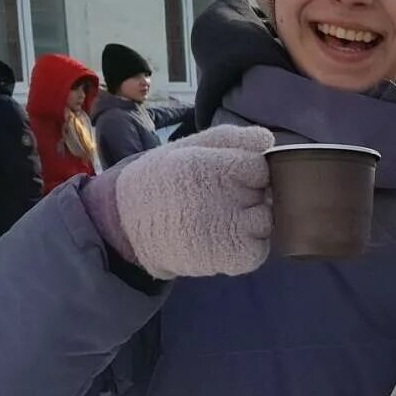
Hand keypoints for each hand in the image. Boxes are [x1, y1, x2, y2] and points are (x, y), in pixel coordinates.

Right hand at [111, 125, 273, 278]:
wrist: (127, 224)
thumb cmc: (164, 181)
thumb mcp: (189, 146)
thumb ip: (231, 137)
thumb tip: (268, 141)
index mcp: (209, 165)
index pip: (259, 165)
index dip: (248, 171)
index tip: (228, 177)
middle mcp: (221, 196)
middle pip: (265, 192)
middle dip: (250, 194)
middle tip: (218, 200)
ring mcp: (228, 229)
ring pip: (266, 221)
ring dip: (251, 222)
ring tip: (221, 221)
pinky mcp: (230, 258)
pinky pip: (259, 251)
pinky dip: (248, 248)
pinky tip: (224, 241)